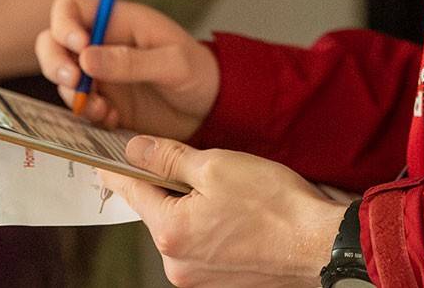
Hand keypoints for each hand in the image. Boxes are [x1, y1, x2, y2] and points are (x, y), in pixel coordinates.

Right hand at [36, 0, 219, 138]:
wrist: (210, 108)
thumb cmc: (198, 72)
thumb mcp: (173, 63)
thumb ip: (130, 61)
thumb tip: (85, 57)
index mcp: (117, 20)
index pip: (69, 9)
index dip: (64, 25)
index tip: (79, 47)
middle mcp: (100, 44)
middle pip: (52, 42)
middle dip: (54, 61)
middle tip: (74, 81)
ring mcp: (98, 74)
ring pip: (61, 77)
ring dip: (72, 94)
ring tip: (102, 108)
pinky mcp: (102, 102)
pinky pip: (78, 107)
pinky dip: (87, 116)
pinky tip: (111, 119)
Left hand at [101, 137, 345, 286]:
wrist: (320, 243)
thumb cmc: (273, 204)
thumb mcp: (215, 165)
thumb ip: (166, 157)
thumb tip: (132, 149)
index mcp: (170, 233)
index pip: (129, 190)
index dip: (118, 164)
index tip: (104, 152)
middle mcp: (177, 263)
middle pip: (154, 207)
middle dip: (165, 180)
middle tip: (190, 158)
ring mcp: (198, 276)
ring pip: (178, 222)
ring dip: (189, 200)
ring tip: (223, 184)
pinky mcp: (218, 279)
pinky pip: (198, 239)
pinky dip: (206, 218)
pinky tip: (233, 206)